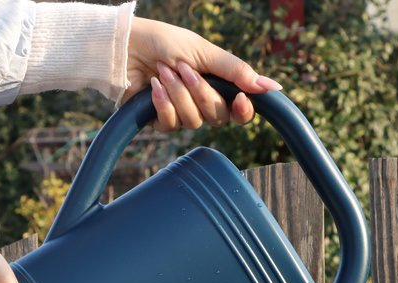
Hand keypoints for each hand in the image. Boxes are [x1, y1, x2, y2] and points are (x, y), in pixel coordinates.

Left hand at [124, 17, 281, 131]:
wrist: (125, 46)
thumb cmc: (164, 42)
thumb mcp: (204, 51)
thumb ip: (237, 71)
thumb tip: (272, 87)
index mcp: (218, 86)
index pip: (241, 112)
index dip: (243, 111)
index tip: (241, 100)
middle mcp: (203, 104)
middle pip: (218, 117)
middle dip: (201, 93)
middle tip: (183, 70)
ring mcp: (183, 114)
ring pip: (194, 121)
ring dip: (178, 94)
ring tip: (162, 72)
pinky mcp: (162, 122)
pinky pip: (172, 125)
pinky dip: (163, 104)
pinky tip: (153, 87)